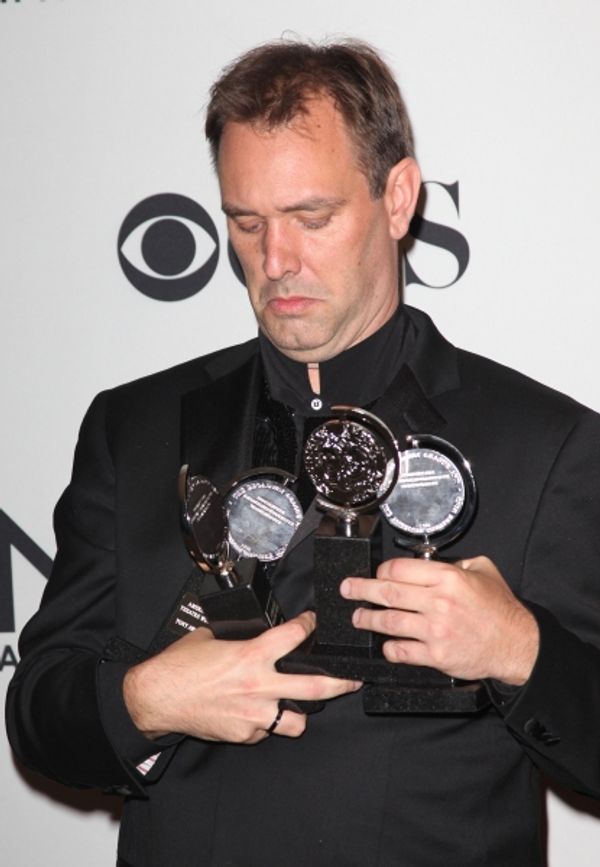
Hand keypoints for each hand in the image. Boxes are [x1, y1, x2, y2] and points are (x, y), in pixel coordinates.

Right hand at [123, 611, 360, 743]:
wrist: (156, 697)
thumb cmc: (180, 665)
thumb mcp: (212, 638)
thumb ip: (239, 637)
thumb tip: (252, 633)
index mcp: (251, 655)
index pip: (294, 637)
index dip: (310, 625)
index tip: (315, 623)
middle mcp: (259, 685)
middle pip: (316, 687)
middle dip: (342, 683)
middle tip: (353, 679)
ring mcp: (253, 714)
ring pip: (296, 721)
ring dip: (300, 713)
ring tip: (298, 705)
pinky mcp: (244, 734)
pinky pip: (265, 730)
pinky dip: (265, 722)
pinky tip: (256, 713)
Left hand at [340, 556, 538, 684]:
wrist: (518, 645)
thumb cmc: (501, 609)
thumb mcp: (483, 570)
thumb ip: (457, 562)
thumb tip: (432, 561)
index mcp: (447, 577)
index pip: (399, 569)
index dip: (382, 571)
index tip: (376, 574)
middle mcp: (438, 602)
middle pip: (387, 593)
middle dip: (361, 590)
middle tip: (347, 589)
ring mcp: (435, 630)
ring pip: (389, 622)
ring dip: (367, 620)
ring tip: (358, 617)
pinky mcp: (436, 655)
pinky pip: (402, 651)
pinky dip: (389, 648)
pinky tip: (386, 645)